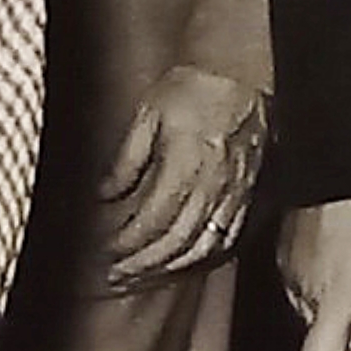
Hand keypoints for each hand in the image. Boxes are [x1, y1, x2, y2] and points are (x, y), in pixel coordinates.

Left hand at [95, 66, 265, 286]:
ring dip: (168, 269)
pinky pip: (226, 239)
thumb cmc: (194, 87)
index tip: (103, 252)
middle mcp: (213, 187)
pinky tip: (181, 264)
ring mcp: (234, 194)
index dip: (126, 243)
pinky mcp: (247, 195)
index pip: (152, 221)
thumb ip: (126, 159)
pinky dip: (201, 258)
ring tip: (141, 277)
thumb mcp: (148, 114)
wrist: (243, 74)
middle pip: (175, 243)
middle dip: (141, 265)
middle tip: (114, 276)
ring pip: (201, 248)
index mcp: (186, 166)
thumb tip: (104, 195)